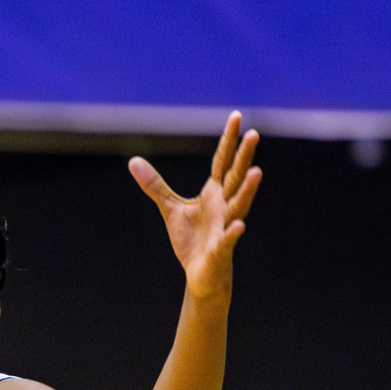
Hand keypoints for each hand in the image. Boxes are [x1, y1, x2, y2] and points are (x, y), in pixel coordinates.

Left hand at [129, 111, 261, 298]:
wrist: (201, 273)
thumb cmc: (192, 240)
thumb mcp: (170, 208)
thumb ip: (155, 186)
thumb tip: (134, 161)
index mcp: (215, 193)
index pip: (223, 161)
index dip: (229, 140)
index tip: (237, 116)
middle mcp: (224, 206)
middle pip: (236, 177)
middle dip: (244, 157)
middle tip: (254, 134)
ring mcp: (225, 226)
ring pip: (239, 205)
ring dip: (247, 190)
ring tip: (256, 172)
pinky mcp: (221, 249)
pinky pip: (228, 239)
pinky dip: (233, 233)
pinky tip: (239, 225)